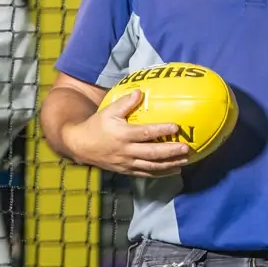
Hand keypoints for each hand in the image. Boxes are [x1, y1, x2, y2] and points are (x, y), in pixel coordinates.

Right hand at [64, 90, 191, 176]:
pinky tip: (174, 170)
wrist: (81, 146)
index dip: (161, 130)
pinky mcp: (127, 171)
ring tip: (186, 160)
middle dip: (170, 151)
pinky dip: (161, 173)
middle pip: (152, 153)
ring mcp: (127, 163)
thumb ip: (125, 103)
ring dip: (170, 164)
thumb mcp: (108, 111)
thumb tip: (140, 92)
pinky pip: (146, 174)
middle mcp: (127, 151)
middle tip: (186, 148)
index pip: (145, 133)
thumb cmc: (97, 126)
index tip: (176, 127)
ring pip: (152, 166)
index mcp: (123, 134)